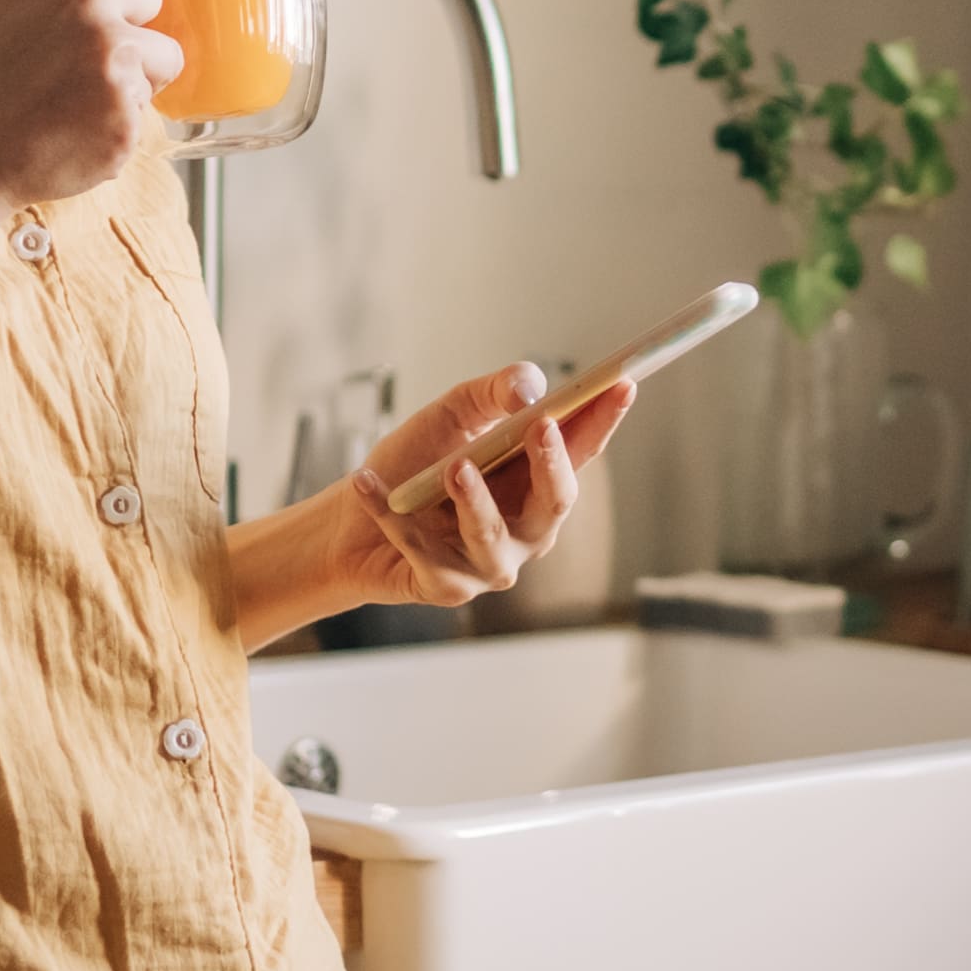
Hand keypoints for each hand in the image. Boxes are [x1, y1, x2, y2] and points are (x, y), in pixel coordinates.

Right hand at [0, 0, 169, 212]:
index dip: (111, 19)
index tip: (66, 39)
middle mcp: (110, 34)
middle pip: (164, 47)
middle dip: (129, 62)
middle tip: (65, 80)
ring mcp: (121, 89)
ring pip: (154, 89)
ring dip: (121, 101)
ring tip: (63, 109)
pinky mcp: (125, 139)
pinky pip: (139, 133)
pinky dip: (109, 140)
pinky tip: (64, 138)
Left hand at [326, 358, 635, 611]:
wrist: (349, 520)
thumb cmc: (411, 467)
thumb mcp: (451, 416)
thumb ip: (492, 395)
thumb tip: (530, 388)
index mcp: (534, 484)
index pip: (580, 450)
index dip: (603, 418)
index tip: (621, 383)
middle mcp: (524, 529)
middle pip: (555, 502)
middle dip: (552, 465)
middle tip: (541, 425)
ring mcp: (488, 564)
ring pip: (491, 536)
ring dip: (474, 500)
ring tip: (453, 468)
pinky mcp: (445, 586)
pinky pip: (421, 549)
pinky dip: (390, 514)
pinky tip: (368, 482)